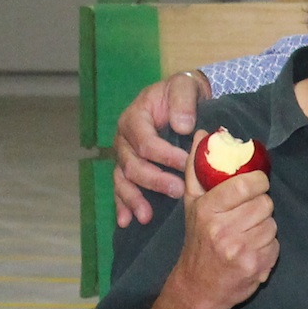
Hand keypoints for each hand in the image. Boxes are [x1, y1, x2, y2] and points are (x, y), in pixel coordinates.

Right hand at [113, 71, 212, 225]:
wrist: (182, 99)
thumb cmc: (182, 93)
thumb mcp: (184, 87)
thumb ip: (183, 102)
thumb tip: (182, 126)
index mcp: (134, 118)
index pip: (145, 142)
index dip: (164, 155)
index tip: (186, 163)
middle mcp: (124, 139)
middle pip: (132, 165)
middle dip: (154, 181)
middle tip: (178, 191)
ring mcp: (124, 156)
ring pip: (123, 180)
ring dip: (134, 199)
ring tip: (147, 216)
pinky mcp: (128, 169)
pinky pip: (121, 188)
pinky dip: (122, 206)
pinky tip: (126, 221)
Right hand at [164, 171, 276, 308]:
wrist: (198, 287)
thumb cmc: (198, 241)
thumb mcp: (192, 204)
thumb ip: (197, 168)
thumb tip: (203, 133)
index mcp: (207, 209)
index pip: (246, 184)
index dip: (258, 182)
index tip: (256, 184)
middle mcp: (222, 229)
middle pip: (264, 204)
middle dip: (260, 207)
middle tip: (247, 215)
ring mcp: (240, 250)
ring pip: (272, 224)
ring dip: (264, 227)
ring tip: (247, 235)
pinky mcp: (255, 266)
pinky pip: (276, 245)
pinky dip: (268, 247)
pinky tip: (252, 251)